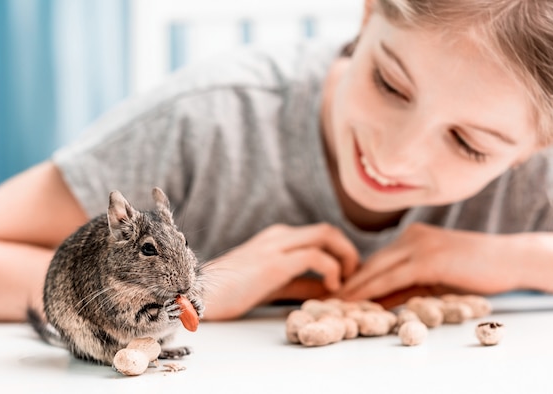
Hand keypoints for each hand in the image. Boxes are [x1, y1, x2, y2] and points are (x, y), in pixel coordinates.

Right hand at [201, 223, 358, 319]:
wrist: (199, 297)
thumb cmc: (231, 294)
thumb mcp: (272, 286)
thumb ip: (300, 283)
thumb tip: (329, 289)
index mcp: (276, 239)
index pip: (318, 236)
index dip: (340, 253)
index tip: (348, 276)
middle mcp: (278, 236)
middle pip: (327, 230)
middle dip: (348, 250)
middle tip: (354, 275)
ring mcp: (276, 246)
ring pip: (326, 234)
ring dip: (345, 256)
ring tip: (346, 281)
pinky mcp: (274, 263)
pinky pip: (316, 256)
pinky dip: (331, 270)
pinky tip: (331, 288)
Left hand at [335, 223, 517, 304]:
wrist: (509, 260)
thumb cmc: (477, 270)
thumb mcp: (436, 277)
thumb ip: (409, 285)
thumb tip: (382, 301)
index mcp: (412, 237)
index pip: (378, 260)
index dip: (357, 276)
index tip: (339, 291)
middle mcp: (411, 237)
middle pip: (372, 262)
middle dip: (349, 281)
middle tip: (328, 297)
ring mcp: (419, 245)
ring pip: (378, 269)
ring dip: (356, 287)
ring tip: (336, 302)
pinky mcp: (428, 259)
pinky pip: (393, 277)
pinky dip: (374, 290)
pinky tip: (360, 301)